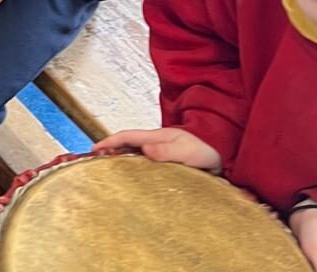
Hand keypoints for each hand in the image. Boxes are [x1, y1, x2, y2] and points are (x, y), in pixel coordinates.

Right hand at [94, 128, 222, 172]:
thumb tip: (145, 150)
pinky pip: (144, 164)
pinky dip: (133, 168)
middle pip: (126, 145)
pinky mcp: (166, 163)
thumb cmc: (206, 151)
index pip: (126, 137)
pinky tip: (131, 179)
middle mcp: (156, 144)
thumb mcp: (187, 151)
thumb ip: (167, 151)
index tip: (93, 150)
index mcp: (157, 137)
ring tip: (108, 172)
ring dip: (120, 160)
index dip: (108, 142)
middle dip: (109, 151)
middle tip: (94, 163)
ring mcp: (160, 152)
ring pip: (134, 154)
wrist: (223, 155)